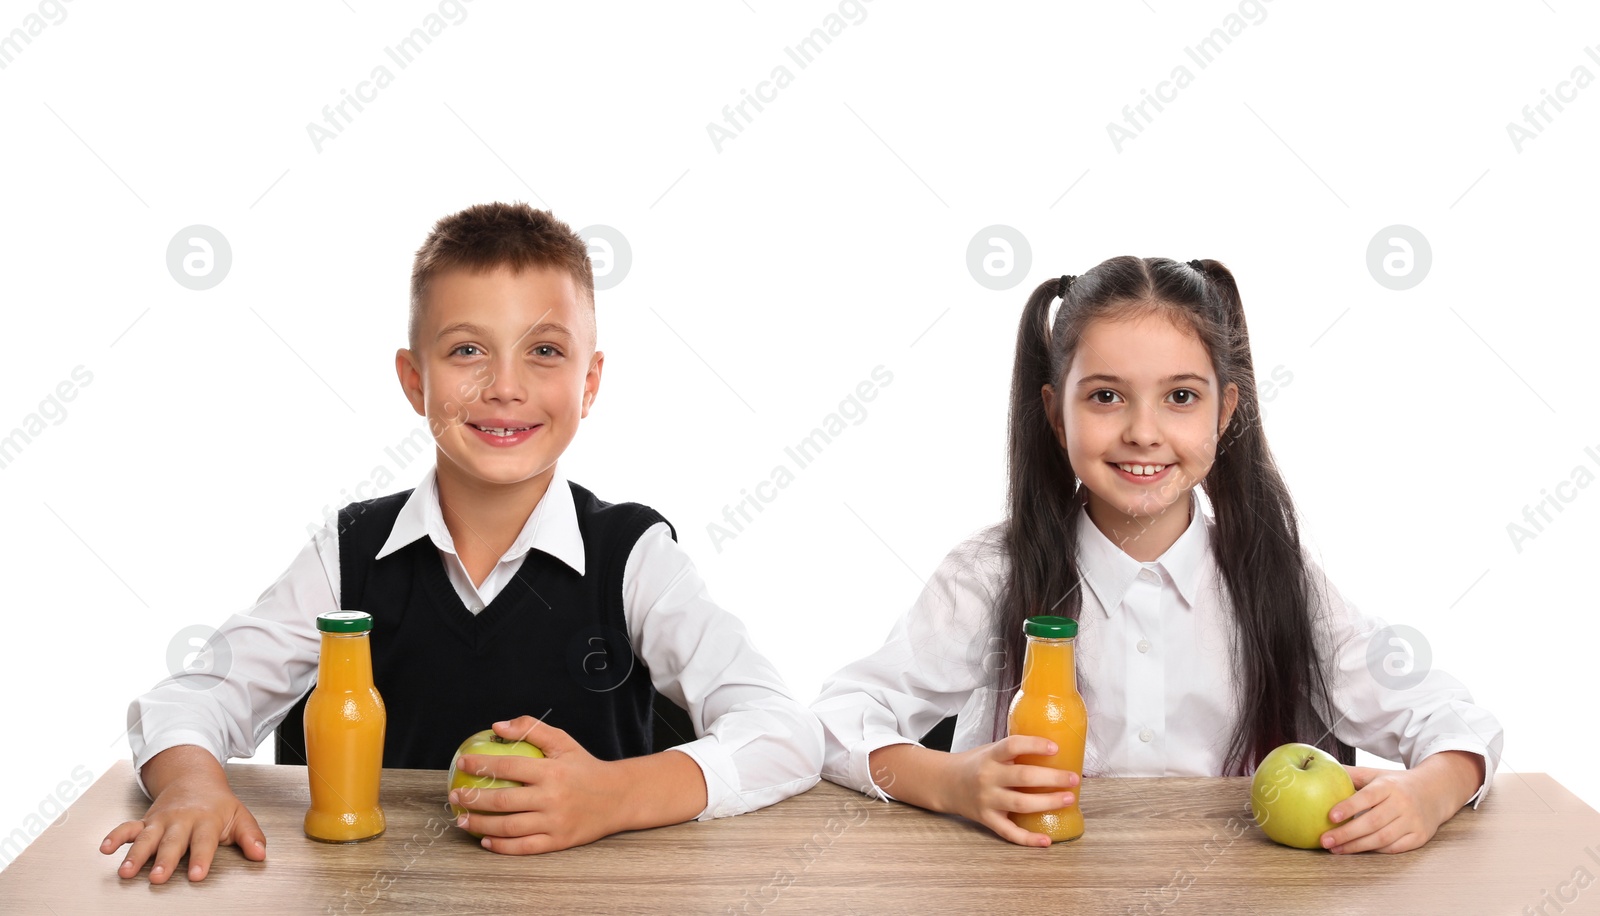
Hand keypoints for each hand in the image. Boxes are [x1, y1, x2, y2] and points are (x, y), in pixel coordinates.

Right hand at [100, 749, 265, 883]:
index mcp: (206, 820)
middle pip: (172, 842)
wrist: (194, 778)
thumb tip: (260, 854)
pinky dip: (115, 837)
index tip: (196, 875)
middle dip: (164, 860)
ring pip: (147, 838)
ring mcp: (161, 820)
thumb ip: (250, 836)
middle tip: (158, 877)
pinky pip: (127, 828)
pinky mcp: (146, 821)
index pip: (204, 842)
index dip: (200, 858)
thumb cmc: (218, 804)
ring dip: (135, 854)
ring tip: (126, 871)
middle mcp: (181, 820)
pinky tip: (105, 848)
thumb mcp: (240, 816)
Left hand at [449, 716, 624, 854]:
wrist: (618, 797)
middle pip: (503, 800)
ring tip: (461, 819)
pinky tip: (485, 841)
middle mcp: (552, 798)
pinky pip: (524, 847)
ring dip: (480, 824)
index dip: (482, 763)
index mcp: (552, 771)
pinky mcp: (558, 842)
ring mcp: (554, 823)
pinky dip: (501, 846)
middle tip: (455, 795)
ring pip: (509, 827)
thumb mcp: (564, 742)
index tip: (463, 762)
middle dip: (473, 798)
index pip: (509, 765)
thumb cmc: (585, 768)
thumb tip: (498, 727)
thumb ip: (533, 729)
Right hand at [940, 736, 1079, 847]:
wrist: (945, 783)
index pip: (1012, 746)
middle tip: (1073, 778)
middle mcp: (988, 778)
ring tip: (1068, 799)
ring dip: (1048, 802)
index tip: (1055, 748)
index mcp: (990, 756)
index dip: (1034, 745)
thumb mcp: (990, 751)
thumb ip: (1014, 752)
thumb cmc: (975, 765)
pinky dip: (1028, 839)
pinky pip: (1009, 833)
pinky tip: (1046, 840)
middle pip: (1023, 777)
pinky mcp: (987, 819)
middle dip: (1052, 778)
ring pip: (1021, 804)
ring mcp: (987, 800)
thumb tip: (1054, 750)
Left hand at [1319, 752, 1483, 853]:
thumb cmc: (1396, 784)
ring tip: (1336, 849)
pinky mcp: (1420, 836)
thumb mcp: (1376, 774)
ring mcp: (1413, 821)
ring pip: (1382, 838)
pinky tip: (1357, 850)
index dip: (1349, 807)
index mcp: (1389, 786)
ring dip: (1357, 846)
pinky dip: (1374, 850)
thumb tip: (1321, 769)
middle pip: (1372, 822)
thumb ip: (1351, 774)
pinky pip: (1394, 848)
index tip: (1330, 816)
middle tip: (1325, 841)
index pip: (1367, 797)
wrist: (1435, 792)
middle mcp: (1403, 803)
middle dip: (1346, 834)